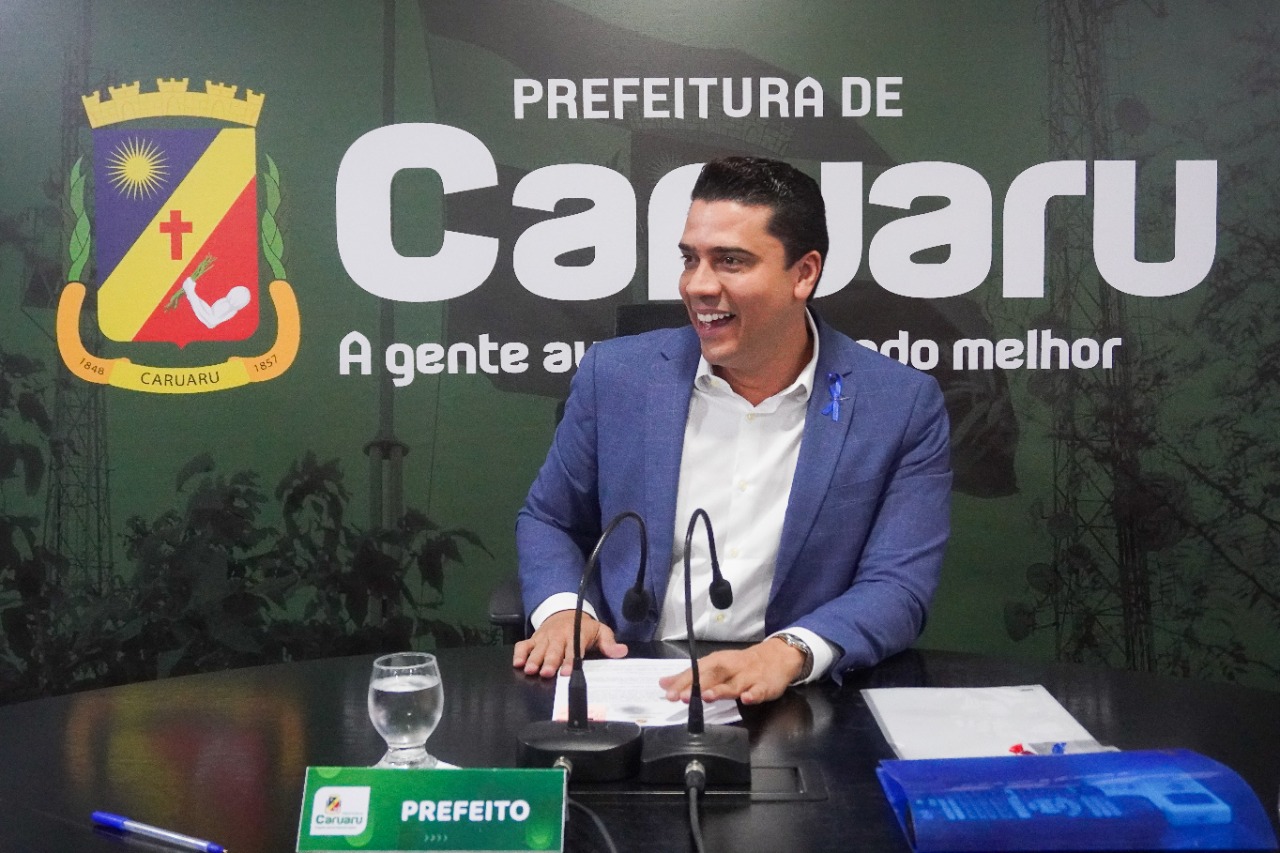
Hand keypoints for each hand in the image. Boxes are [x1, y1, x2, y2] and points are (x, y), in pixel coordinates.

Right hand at [512, 609, 628, 677]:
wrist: (564, 612)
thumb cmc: (584, 627)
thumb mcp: (600, 631)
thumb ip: (609, 643)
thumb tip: (622, 652)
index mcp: (576, 634)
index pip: (574, 649)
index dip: (570, 660)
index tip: (567, 671)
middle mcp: (559, 636)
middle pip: (554, 651)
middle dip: (550, 662)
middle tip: (546, 673)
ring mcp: (545, 638)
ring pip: (538, 649)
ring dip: (534, 659)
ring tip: (530, 670)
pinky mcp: (534, 639)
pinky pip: (523, 645)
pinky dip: (519, 653)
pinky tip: (517, 664)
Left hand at [658, 638, 804, 705]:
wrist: (776, 657)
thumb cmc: (740, 665)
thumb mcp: (715, 667)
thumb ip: (690, 677)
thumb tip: (664, 683)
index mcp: (717, 662)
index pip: (696, 671)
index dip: (682, 682)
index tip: (668, 693)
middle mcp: (730, 667)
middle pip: (712, 675)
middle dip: (697, 685)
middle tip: (681, 697)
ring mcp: (748, 676)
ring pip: (733, 683)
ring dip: (720, 690)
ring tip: (707, 697)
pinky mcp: (764, 685)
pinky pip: (759, 690)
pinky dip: (753, 694)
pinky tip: (747, 699)